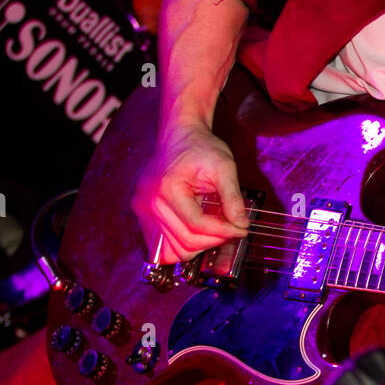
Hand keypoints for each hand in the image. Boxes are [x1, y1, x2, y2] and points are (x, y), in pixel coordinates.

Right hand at [131, 121, 249, 263]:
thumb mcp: (224, 167)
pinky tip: (198, 231)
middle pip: (184, 241)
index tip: (241, 229)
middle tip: (232, 230)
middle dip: (213, 241)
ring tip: (215, 230)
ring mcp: (142, 210)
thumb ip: (233, 198)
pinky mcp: (142, 214)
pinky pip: (161, 245)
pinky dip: (181, 243)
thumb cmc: (200, 147)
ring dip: (198, 246)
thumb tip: (242, 224)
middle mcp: (149, 202)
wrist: (180, 135)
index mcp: (168, 188)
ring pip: (172, 250)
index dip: (222, 232)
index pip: (196, 225)